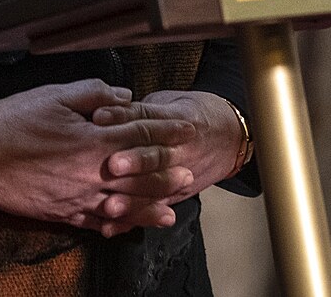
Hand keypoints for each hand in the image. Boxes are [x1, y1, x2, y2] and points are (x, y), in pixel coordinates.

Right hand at [0, 79, 197, 234]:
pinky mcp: (60, 213)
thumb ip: (96, 94)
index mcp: (94, 142)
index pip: (143, 135)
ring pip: (124, 208)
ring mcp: (77, 199)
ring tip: (172, 210)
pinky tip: (127, 227)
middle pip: (141, 178)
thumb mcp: (56, 95)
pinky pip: (96, 224)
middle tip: (189, 174)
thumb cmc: (13, 121)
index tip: (188, 130)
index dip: (168, 132)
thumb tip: (126, 97)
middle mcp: (92, 175)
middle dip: (167, 175)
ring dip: (151, 208)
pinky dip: (117, 226)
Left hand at [89, 90, 244, 235]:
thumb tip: (101, 112)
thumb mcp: (167, 103)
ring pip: (156, 189)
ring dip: (132, 200)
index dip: (124, 118)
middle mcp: (180, 150)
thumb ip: (137, 110)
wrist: (231, 136)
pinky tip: (113, 227)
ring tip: (109, 206)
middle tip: (111, 166)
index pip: (149, 120)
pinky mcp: (175, 196)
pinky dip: (133, 220)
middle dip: (133, 162)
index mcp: (176, 121)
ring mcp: (179, 176)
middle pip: (155, 156)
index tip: (99, 118)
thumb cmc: (190, 115)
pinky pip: (154, 209)